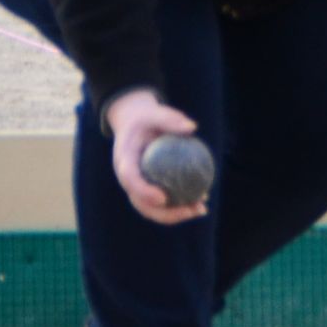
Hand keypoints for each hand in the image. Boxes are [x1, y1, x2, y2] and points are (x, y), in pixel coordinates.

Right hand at [103, 88, 206, 223]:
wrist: (135, 125)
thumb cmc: (146, 118)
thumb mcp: (154, 112)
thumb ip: (170, 118)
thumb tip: (192, 127)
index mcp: (124, 161)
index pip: (130, 180)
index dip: (144, 192)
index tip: (164, 198)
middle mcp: (128, 180)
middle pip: (142, 204)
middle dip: (166, 214)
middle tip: (191, 209)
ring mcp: (137, 188)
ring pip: (154, 210)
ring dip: (178, 214)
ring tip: (201, 209)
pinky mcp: (149, 190)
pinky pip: (164, 203)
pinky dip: (181, 205)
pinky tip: (203, 200)